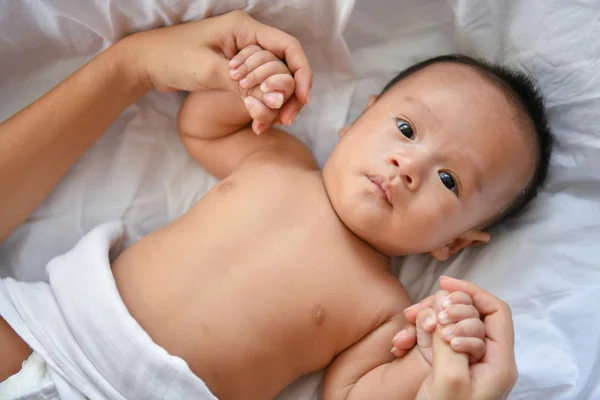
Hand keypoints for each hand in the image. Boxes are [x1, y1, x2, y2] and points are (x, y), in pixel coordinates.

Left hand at [116, 10, 310, 125]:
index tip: (302, 99)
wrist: (146, 63)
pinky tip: (257, 122)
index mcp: (245, 28)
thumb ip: (243, 87)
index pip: (288, 47)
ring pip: (275, 80)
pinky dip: (262, 104)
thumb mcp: (209, 71)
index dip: (302, 73)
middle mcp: (249, 39)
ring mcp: (244, 55)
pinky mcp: (237, 70)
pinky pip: (260, 87)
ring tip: (267, 124)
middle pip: (286, 67)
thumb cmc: (172, 57)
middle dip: (288, 94)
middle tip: (285, 119)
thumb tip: (273, 103)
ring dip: (275, 103)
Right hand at [394, 277, 517, 399]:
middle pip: (471, 315)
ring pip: (450, 325)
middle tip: (422, 317)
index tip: (444, 284)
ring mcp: (466, 363)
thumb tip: (446, 302)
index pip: (496, 312)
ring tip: (407, 328)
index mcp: (498, 362)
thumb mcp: (449, 379)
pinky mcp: (448, 368)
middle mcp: (485, 359)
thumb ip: (450, 338)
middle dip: (443, 309)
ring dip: (426, 321)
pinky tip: (401, 345)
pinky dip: (418, 337)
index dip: (472, 292)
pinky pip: (436, 340)